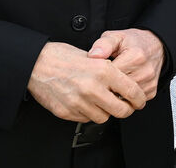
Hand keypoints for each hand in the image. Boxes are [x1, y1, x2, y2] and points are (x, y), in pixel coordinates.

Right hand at [27, 41, 145, 122]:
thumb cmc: (62, 56)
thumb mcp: (92, 55)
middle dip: (126, 109)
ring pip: (103, 117)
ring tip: (100, 101)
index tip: (140, 101)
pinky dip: (88, 113)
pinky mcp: (66, 112)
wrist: (35, 64)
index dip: (139, 99)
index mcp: (103, 70)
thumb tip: (122, 82)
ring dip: (105, 111)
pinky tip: (84, 102)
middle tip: (125, 106)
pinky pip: (85, 119)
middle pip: (121, 111)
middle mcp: (93, 88)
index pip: (132, 91)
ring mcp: (79, 102)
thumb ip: (108, 69)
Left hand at [89, 29, 164, 99]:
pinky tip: (121, 87)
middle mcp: (145, 71)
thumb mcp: (116, 37)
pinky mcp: (152, 91)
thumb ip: (103, 44)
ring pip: (124, 97)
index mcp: (135, 57)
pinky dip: (125, 96)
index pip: (110, 75)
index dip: (99, 74)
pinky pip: (132, 101)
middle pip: (117, 88)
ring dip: (116, 92)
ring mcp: (149, 83)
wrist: (155, 46)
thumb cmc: (133, 42)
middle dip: (107, 85)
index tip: (96, 71)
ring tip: (111, 82)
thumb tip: (94, 56)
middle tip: (101, 79)